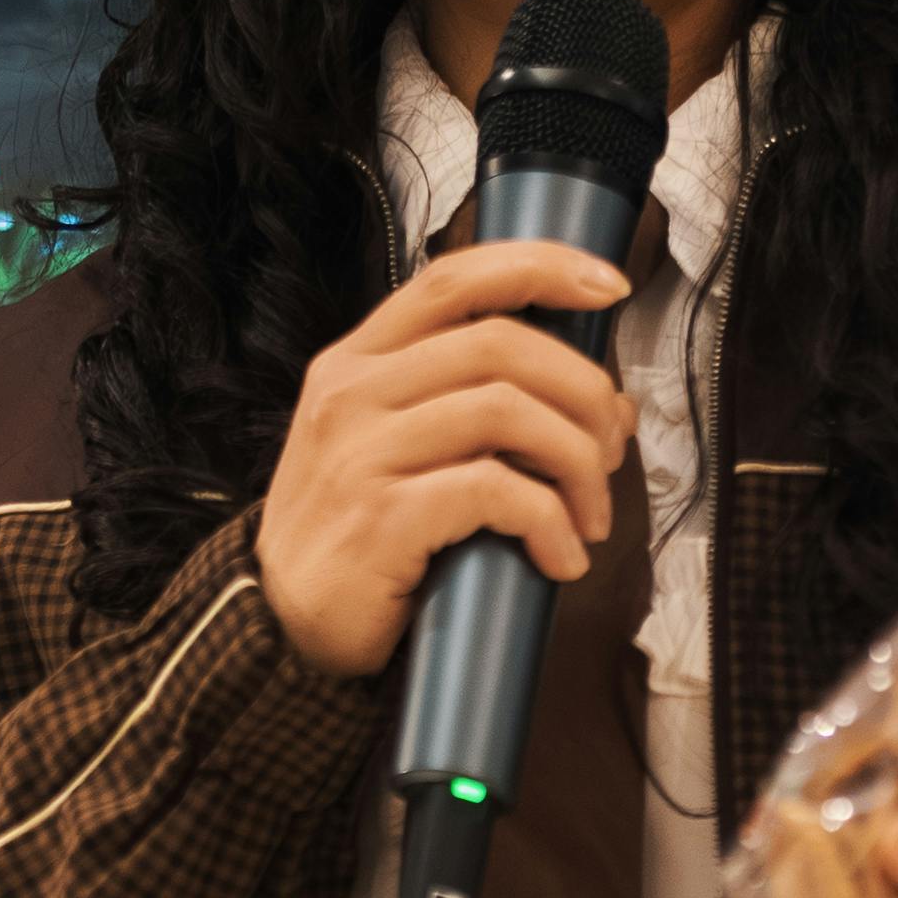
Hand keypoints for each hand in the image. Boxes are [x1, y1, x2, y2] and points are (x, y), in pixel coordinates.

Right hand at [256, 240, 632, 680]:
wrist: (287, 631)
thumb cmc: (363, 539)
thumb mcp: (401, 449)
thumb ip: (476, 407)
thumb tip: (606, 405)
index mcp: (358, 360)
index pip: (454, 280)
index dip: (542, 267)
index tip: (610, 287)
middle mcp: (352, 393)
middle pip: (501, 343)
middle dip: (582, 392)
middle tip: (610, 452)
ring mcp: (360, 453)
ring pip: (507, 411)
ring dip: (576, 463)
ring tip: (590, 516)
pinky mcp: (380, 519)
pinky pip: (494, 492)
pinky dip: (548, 522)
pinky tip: (560, 558)